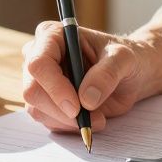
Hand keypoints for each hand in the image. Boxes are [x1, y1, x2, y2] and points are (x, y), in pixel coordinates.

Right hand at [21, 21, 153, 132]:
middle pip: (32, 90)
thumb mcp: (123, 59)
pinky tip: (90, 118)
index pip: (38, 64)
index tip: (76, 106)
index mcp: (53, 36)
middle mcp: (39, 56)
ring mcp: (41, 81)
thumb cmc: (124, 59)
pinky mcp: (46, 101)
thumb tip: (86, 98)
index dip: (54, 87)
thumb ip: (107, 74)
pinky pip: (47, 120)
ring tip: (98, 117)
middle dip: (61, 110)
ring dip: (68, 121)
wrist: (129, 75)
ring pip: (37, 109)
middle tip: (90, 117)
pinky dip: (69, 126)